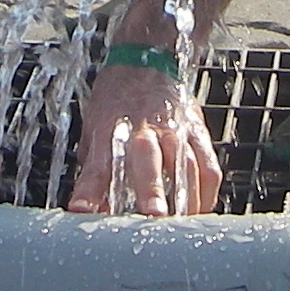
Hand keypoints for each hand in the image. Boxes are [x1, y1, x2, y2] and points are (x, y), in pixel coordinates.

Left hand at [65, 63, 221, 216]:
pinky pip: (208, 167)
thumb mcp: (93, 131)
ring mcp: (174, 130)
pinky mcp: (197, 132)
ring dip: (184, 199)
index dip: (91, 188)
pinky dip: (206, 194)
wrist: (146, 61)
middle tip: (152, 216)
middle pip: (148, 161)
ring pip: (184, 167)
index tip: (82, 210)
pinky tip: (199, 214)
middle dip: (151, 188)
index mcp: (110, 129)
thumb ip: (92, 174)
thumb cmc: (115, 102)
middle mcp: (143, 130)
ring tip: (180, 229)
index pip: (98, 163)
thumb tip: (85, 212)